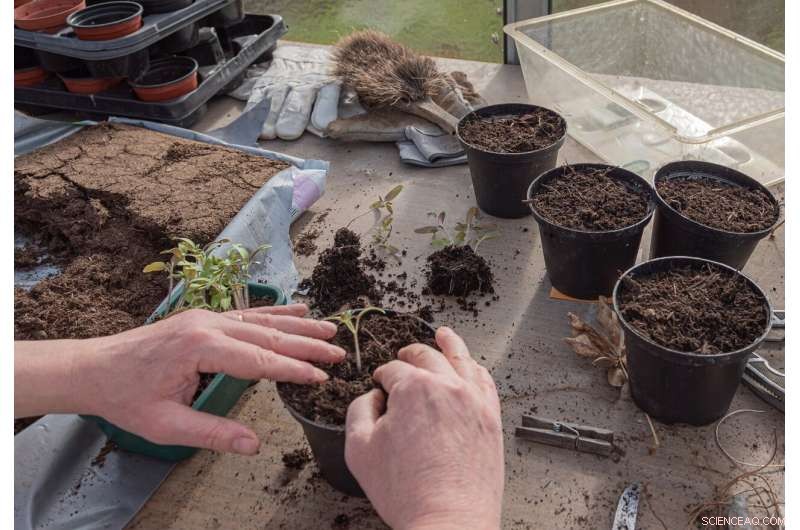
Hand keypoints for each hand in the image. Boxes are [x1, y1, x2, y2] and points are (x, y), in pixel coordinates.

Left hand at [15, 304, 343, 454]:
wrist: (93, 368)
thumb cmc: (126, 398)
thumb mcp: (166, 425)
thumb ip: (212, 433)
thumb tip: (254, 444)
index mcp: (200, 348)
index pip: (259, 360)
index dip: (293, 369)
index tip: (321, 377)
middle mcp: (208, 324)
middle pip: (268, 335)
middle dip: (307, 344)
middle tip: (340, 352)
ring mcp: (207, 317)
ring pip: (262, 320)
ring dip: (298, 324)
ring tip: (330, 328)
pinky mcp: (204, 317)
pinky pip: (248, 314)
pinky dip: (276, 313)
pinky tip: (297, 308)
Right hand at [345, 327, 502, 529]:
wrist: (448, 520)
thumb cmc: (406, 491)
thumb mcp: (359, 449)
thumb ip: (359, 411)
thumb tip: (372, 397)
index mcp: (413, 388)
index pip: (393, 370)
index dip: (383, 376)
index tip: (380, 385)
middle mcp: (446, 386)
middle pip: (426, 357)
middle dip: (410, 354)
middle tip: (403, 357)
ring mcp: (474, 400)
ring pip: (461, 359)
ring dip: (449, 344)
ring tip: (444, 335)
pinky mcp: (491, 418)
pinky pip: (486, 381)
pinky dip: (476, 368)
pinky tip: (471, 366)